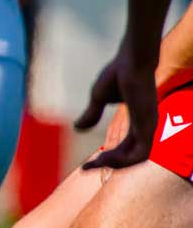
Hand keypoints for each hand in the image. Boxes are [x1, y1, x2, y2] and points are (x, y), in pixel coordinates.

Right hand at [79, 39, 158, 169]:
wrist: (131, 59)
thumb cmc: (118, 73)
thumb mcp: (98, 98)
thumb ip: (91, 114)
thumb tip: (78, 127)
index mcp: (138, 121)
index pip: (126, 148)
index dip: (107, 158)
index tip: (86, 164)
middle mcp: (146, 126)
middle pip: (131, 157)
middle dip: (108, 165)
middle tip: (87, 167)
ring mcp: (149, 126)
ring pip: (137, 159)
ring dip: (116, 165)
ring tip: (95, 162)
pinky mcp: (147, 125)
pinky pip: (140, 153)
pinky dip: (123, 160)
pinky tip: (104, 157)